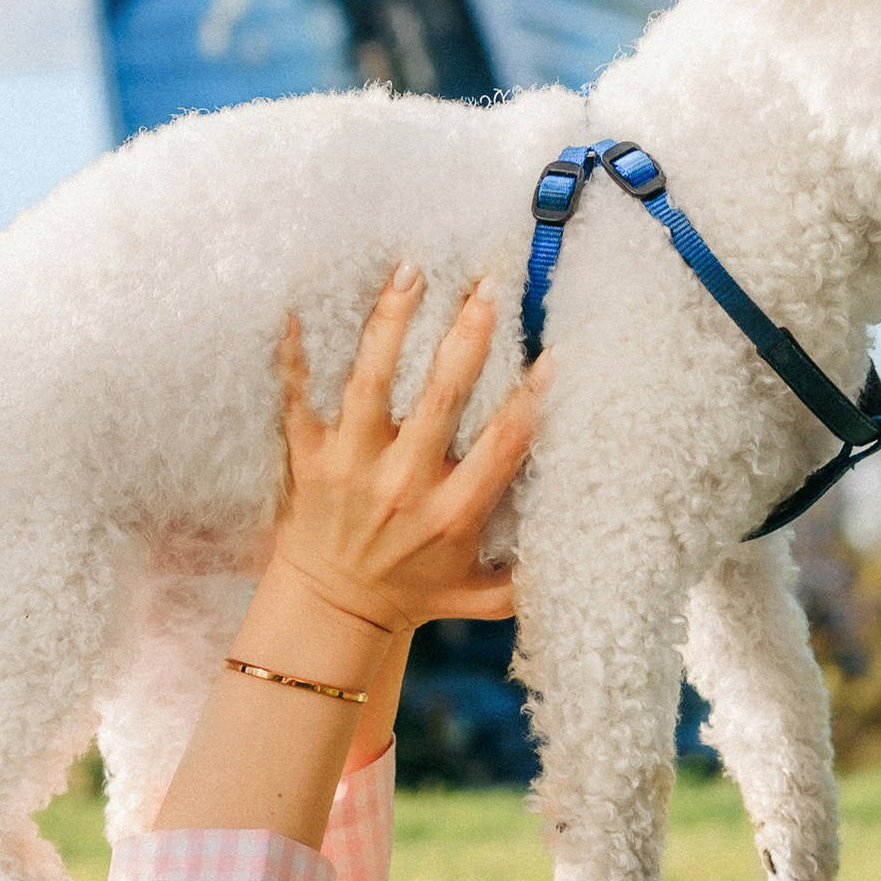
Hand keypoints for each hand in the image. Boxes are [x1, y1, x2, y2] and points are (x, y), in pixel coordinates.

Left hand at [272, 267, 535, 636]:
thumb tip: (584, 544)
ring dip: (390, 323)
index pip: (501, 445)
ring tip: (410, 269)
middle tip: (486, 284)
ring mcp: (351, 468)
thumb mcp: (480, 596)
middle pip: (440, 400)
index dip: (531, 399)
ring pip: (370, 384)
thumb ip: (529, 576)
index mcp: (452, 514)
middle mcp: (402, 486)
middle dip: (466, 337)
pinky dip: (296, 354)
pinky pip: (299, 399)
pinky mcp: (309, 460)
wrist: (331, 611)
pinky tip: (299, 304)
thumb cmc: (413, 593)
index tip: (555, 353)